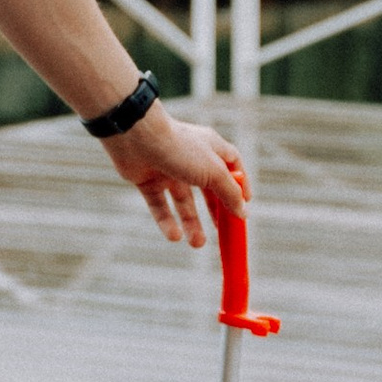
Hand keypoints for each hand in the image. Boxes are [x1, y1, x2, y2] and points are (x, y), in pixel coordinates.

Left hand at [103, 103, 246, 247]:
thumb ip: (230, 193)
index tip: (245, 205)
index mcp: (211, 147)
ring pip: (183, 201)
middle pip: (208, 188)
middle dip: (215, 211)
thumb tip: (242, 212)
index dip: (240, 185)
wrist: (136, 137)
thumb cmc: (180, 148)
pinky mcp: (148, 180)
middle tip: (223, 232)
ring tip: (197, 243)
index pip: (232, 165)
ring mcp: (169, 169)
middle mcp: (191, 157)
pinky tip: (175, 237)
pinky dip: (167, 221)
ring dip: (191, 223)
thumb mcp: (214, 172)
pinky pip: (160, 205)